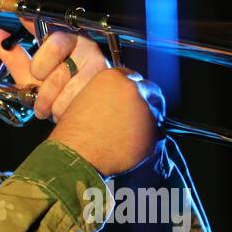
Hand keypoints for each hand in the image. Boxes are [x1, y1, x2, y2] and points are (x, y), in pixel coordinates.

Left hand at [0, 0, 110, 121]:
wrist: (88, 117)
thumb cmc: (60, 93)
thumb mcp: (31, 76)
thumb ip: (13, 56)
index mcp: (64, 36)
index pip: (40, 15)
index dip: (21, 0)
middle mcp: (82, 42)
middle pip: (53, 45)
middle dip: (40, 70)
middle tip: (41, 81)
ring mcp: (96, 60)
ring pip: (58, 77)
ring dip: (47, 98)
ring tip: (50, 102)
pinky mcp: (104, 80)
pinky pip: (70, 96)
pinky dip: (60, 108)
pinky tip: (65, 107)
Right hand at [47, 66, 163, 176]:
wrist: (77, 155)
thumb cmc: (75, 132)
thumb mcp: (87, 99)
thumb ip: (109, 94)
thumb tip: (121, 100)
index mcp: (114, 77)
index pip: (134, 77)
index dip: (134, 89)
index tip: (133, 99)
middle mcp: (133, 88)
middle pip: (151, 91)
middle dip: (148, 102)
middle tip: (139, 117)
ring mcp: (145, 109)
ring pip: (156, 113)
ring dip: (148, 122)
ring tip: (129, 136)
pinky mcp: (152, 131)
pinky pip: (156, 135)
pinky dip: (148, 141)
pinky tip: (131, 147)